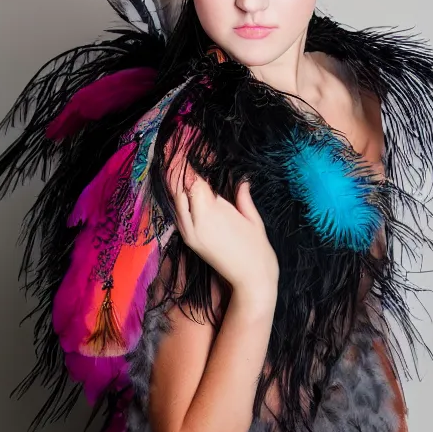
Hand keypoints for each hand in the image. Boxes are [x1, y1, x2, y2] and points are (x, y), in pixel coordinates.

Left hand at [167, 156, 278, 299]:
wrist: (251, 282)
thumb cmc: (258, 250)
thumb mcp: (253, 219)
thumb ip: (243, 198)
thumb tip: (242, 180)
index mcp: (212, 212)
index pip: (194, 181)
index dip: (189, 164)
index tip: (185, 149)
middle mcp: (196, 222)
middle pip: (180, 190)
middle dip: (178, 171)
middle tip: (175, 152)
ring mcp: (190, 233)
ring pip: (176, 202)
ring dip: (175, 185)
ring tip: (174, 166)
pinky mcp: (190, 242)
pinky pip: (178, 216)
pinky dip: (178, 201)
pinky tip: (180, 191)